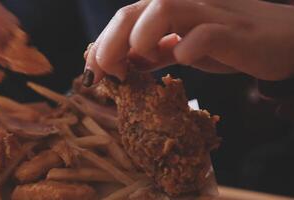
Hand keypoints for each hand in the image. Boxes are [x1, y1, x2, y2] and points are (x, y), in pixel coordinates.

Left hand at [84, 0, 293, 84]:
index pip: (125, 18)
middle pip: (136, 10)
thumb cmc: (227, 42)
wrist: (280, 41)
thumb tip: (124, 65)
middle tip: (102, 73)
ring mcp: (210, 13)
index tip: (90, 72)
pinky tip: (183, 60)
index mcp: (169, 9)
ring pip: (165, 7)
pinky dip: (188, 48)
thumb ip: (154, 53)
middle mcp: (185, 4)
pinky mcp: (233, 30)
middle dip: (110, 42)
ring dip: (142, 37)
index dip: (102, 44)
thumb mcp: (182, 48)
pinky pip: (204, 34)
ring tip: (141, 61)